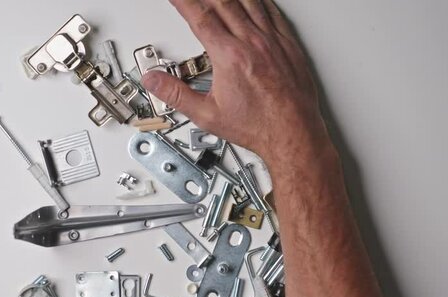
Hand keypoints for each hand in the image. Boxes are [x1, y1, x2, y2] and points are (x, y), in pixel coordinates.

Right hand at [142, 0, 331, 163]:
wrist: (294, 133)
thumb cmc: (260, 126)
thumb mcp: (208, 115)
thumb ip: (177, 95)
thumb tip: (154, 81)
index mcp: (230, 56)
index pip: (200, 16)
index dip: (184, 1)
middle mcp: (252, 43)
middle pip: (223, 3)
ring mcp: (273, 42)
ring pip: (249, 2)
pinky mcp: (289, 46)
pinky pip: (273, 13)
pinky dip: (261, 1)